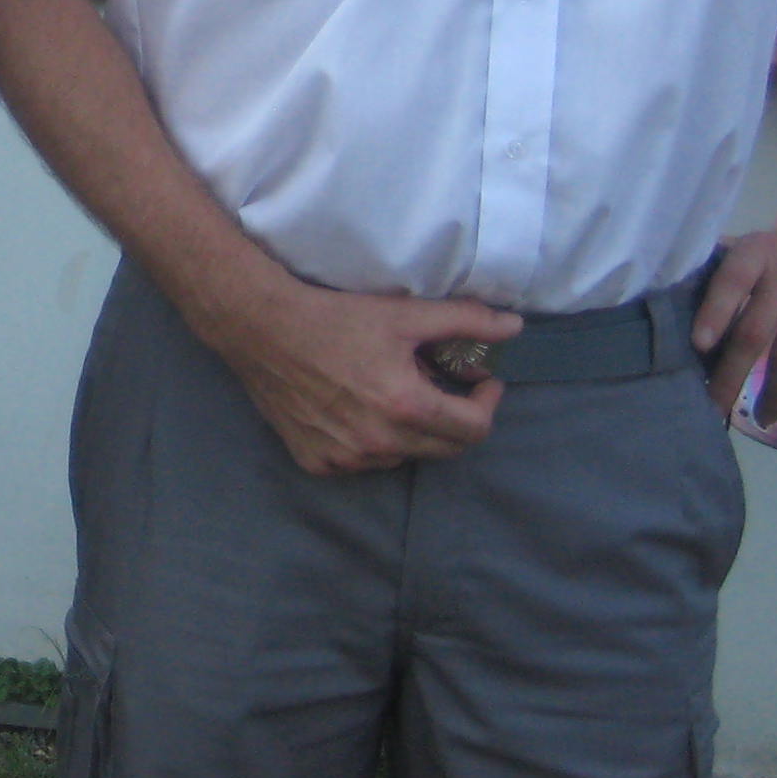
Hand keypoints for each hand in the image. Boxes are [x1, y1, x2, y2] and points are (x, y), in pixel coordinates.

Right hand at [205, 272, 519, 475]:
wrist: (261, 328)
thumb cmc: (334, 317)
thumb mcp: (403, 315)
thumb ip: (465, 321)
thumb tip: (515, 327)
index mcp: (406, 407)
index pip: (474, 428)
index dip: (486, 402)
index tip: (480, 381)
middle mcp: (380, 443)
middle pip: (446, 448)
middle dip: (455, 417)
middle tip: (443, 386)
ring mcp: (346, 458)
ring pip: (404, 455)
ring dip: (412, 430)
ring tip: (393, 393)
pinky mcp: (318, 462)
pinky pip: (363, 462)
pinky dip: (371, 441)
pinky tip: (355, 410)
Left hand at [694, 222, 776, 423]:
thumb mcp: (753, 248)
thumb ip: (720, 273)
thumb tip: (674, 308)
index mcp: (758, 251)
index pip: (732, 281)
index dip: (714, 313)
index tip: (698, 347)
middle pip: (757, 332)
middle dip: (732, 375)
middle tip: (714, 408)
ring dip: (773, 393)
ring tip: (759, 418)